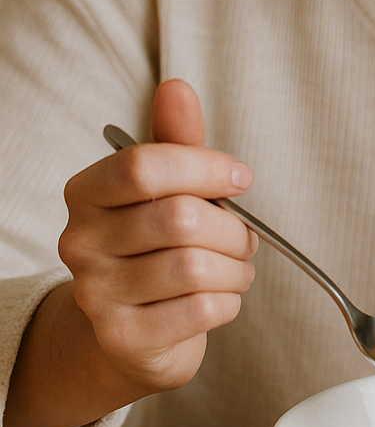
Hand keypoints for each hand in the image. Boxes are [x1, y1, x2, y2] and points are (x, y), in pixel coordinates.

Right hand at [57, 79, 257, 399]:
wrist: (127, 333)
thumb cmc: (154, 247)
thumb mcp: (166, 189)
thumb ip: (176, 141)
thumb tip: (177, 89)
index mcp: (86, 193)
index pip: (145, 166)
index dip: (206, 168)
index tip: (240, 178)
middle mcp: (80, 242)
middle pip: (180, 219)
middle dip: (232, 227)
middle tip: (244, 236)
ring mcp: (97, 293)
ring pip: (195, 267)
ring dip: (236, 267)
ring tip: (235, 268)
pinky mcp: (124, 337)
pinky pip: (201, 309)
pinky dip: (229, 301)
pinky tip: (221, 296)